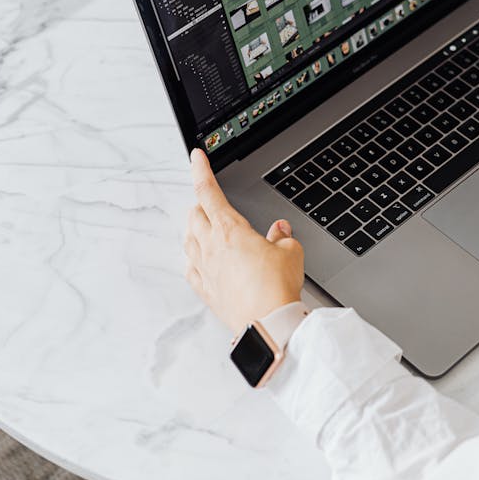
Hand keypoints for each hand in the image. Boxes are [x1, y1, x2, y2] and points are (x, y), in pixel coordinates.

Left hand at [184, 149, 304, 334]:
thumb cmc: (277, 288)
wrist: (268, 323)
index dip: (200, 170)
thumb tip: (280, 230)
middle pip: (194, 214)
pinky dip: (194, 259)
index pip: (208, 191)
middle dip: (202, 204)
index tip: (195, 156)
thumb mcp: (290, 252)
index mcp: (230, 230)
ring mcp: (205, 269)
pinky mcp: (206, 290)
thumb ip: (282, 237)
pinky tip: (200, 261)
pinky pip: (191, 269)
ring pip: (188, 239)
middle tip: (212, 202)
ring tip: (206, 228)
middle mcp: (211, 247)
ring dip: (196, 229)